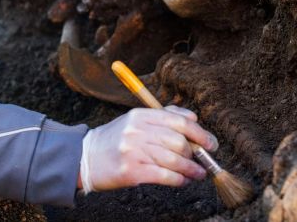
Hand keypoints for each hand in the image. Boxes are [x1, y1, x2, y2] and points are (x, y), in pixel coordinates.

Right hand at [79, 106, 217, 192]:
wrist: (85, 157)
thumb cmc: (114, 140)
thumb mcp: (134, 121)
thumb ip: (162, 118)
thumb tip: (194, 120)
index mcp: (141, 115)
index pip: (179, 121)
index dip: (200, 133)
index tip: (211, 143)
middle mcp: (137, 131)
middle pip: (178, 141)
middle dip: (196, 154)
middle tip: (202, 162)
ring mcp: (133, 151)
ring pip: (174, 160)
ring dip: (191, 170)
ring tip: (197, 174)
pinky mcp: (131, 171)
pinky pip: (164, 176)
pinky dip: (178, 180)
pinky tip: (183, 181)